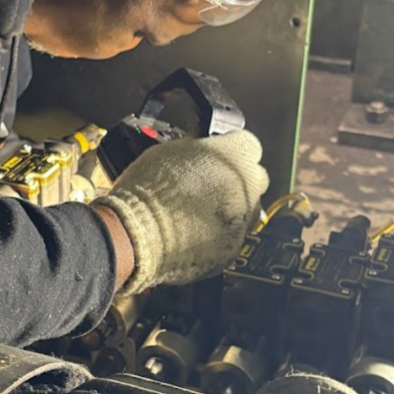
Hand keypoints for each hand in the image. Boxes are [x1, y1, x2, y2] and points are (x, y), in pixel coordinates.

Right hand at [93, 130, 268, 294]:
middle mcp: (248, 186)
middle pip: (254, 178)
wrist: (139, 235)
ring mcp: (244, 220)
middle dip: (238, 180)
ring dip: (230, 209)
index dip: (231, 150)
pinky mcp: (234, 248)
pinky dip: (218, 235)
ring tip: (197, 212)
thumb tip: (198, 149)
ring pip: (247, 210)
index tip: (219, 157)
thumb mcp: (168, 150)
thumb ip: (196, 149)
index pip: (248, 144)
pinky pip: (232, 237)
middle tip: (210, 185)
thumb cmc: (148, 191)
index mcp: (234, 155)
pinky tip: (194, 232)